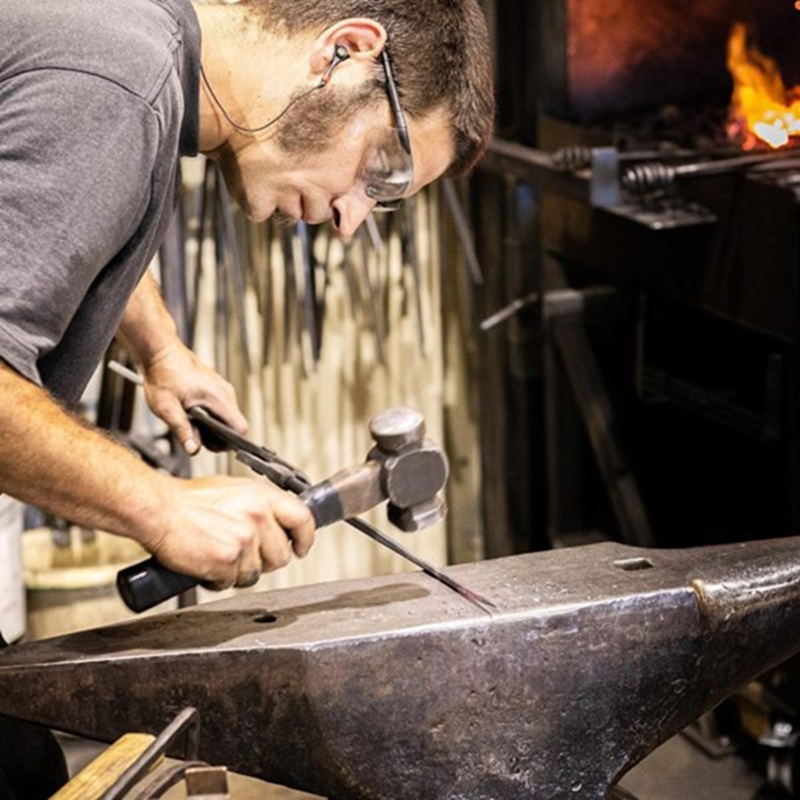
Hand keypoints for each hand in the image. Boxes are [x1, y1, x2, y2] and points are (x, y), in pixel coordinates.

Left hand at [139, 340, 247, 454]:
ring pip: (227, 418)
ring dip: (212, 427)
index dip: (228, 442)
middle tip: (193, 434)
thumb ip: (182, 430)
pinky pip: (222, 410)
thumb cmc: (162, 374)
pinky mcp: (217, 389)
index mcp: (218, 397)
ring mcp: (223, 390)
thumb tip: (193, 449)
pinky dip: (211, 417)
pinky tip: (192, 413)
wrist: (160, 353)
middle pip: (234, 426)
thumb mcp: (166, 407)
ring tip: (190, 421)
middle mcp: (225, 393)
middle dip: (216, 436)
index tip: (210, 445)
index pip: (241, 428)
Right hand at [146, 475, 315, 589]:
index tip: (300, 547)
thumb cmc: (187, 500)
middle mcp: (258, 515)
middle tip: (244, 556)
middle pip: (281, 555)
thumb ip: (260, 506)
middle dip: (265, 561)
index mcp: (262, 495)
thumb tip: (276, 522)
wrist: (159, 510)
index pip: (303, 519)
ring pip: (256, 572)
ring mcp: (244, 539)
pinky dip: (219, 579)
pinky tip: (207, 564)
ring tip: (218, 555)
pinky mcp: (228, 560)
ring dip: (238, 571)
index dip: (305, 538)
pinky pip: (232, 581)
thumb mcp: (234, 490)